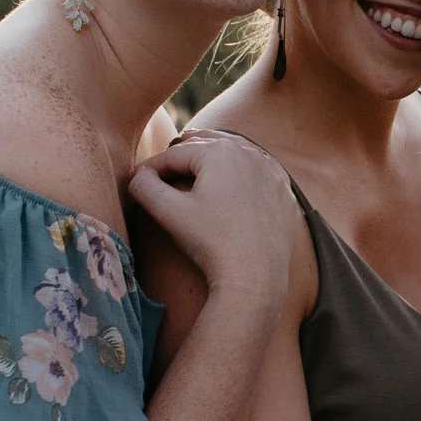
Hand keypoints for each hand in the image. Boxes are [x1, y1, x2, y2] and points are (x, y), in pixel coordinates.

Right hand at [129, 130, 293, 299]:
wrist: (255, 275)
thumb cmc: (210, 242)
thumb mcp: (169, 212)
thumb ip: (145, 187)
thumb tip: (138, 175)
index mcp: (219, 152)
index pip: (175, 154)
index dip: (152, 166)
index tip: (137, 179)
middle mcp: (249, 153)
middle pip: (205, 145)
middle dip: (181, 154)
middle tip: (164, 163)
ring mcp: (270, 170)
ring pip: (234, 152)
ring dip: (212, 154)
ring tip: (196, 157)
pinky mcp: (282, 189)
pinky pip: (257, 169)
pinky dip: (240, 167)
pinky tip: (232, 175)